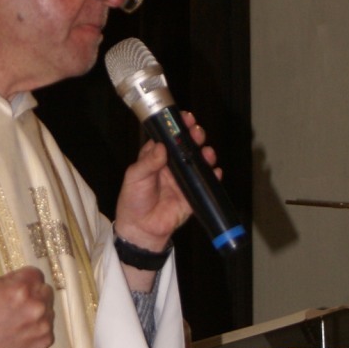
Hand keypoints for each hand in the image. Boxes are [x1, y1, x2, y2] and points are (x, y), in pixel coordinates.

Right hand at [0, 267, 54, 347]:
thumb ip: (12, 278)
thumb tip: (25, 278)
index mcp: (21, 289)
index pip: (36, 274)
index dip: (27, 279)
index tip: (22, 286)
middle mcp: (35, 306)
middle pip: (46, 290)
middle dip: (35, 294)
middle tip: (20, 304)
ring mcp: (42, 325)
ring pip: (48, 310)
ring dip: (38, 313)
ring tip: (19, 321)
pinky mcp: (44, 341)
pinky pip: (47, 328)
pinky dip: (37, 330)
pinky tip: (22, 333)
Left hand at [114, 113, 220, 251]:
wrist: (141, 229)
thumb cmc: (133, 200)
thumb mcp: (135, 177)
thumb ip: (148, 162)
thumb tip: (160, 146)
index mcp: (156, 157)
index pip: (169, 137)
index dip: (177, 127)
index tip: (185, 118)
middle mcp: (172, 166)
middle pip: (187, 146)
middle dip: (194, 136)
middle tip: (197, 132)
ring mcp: (183, 179)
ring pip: (198, 162)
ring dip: (205, 154)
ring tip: (207, 152)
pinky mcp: (192, 195)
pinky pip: (206, 183)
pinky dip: (213, 177)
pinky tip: (215, 172)